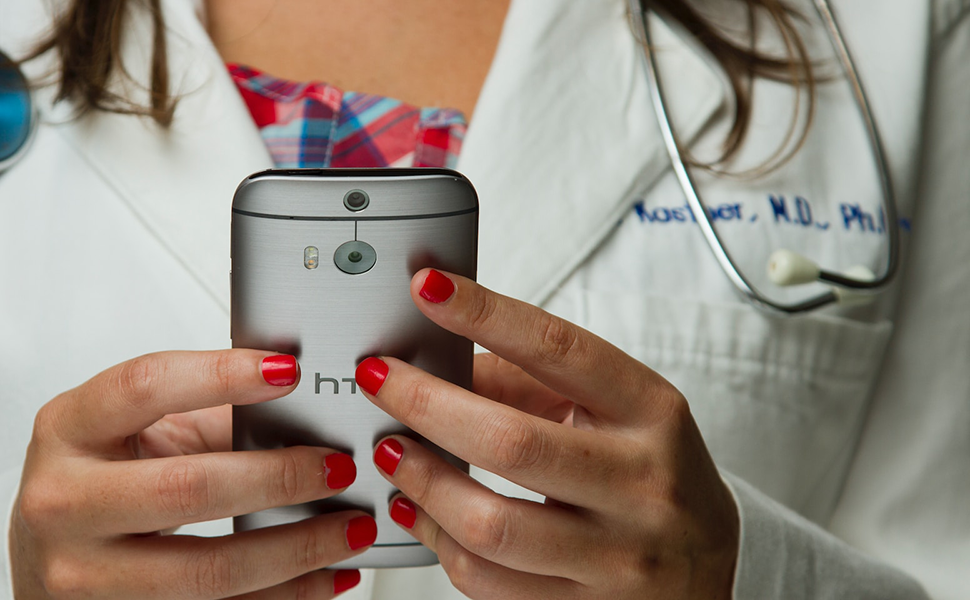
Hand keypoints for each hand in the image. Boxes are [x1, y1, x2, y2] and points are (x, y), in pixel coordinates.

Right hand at [10, 350, 373, 598]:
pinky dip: (284, 596)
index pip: (144, 387)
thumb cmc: (94, 479)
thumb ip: (208, 415)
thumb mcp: (132, 432)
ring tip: (351, 527)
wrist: (43, 557)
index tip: (288, 372)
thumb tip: (300, 409)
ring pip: (209, 568)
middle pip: (188, 488)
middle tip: (338, 465)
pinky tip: (326, 576)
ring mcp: (84, 573)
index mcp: (67, 429)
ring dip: (297, 549)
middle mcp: (62, 501)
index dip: (221, 374)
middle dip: (280, 477)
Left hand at [356, 270, 738, 598]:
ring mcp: (617, 558)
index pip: (560, 351)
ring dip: (421, 482)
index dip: (486, 315)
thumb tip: (433, 358)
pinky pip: (487, 582)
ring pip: (490, 526)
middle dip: (425, 404)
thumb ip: (527, 381)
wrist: (714, 564)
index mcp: (652, 413)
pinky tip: (417, 510)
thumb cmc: (648, 470)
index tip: (428, 289)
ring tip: (391, 450)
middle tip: (379, 379)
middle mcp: (643, 484)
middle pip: (511, 443)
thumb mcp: (613, 411)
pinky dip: (436, 540)